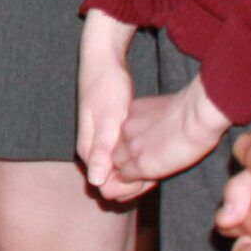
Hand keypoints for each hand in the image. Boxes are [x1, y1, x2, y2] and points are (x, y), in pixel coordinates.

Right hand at [78, 9, 142, 196]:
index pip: (104, 183)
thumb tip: (96, 181)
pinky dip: (138, 157)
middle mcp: (91, 148)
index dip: (127, 190)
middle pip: (112, 177)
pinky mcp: (111, 131)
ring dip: (137, 171)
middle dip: (134, 182)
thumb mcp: (106, 120)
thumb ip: (101, 150)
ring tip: (161, 170)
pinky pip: (124, 153)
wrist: (103, 61)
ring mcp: (101, 139)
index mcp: (88, 149)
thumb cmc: (105, 88)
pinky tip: (154, 155)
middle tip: (160, 179)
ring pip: (119, 165)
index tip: (150, 184)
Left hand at [113, 75, 231, 189]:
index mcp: (133, 111)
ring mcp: (131, 146)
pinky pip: (126, 177)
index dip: (132, 144)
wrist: (197, 116)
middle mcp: (126, 127)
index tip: (146, 149)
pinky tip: (146, 180)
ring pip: (117, 162)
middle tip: (143, 164)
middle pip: (116, 146)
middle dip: (126, 157)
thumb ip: (157, 119)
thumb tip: (165, 129)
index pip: (122, 132)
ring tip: (145, 173)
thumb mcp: (166, 108)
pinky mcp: (140, 164)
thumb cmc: (195, 112)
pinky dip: (133, 181)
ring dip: (128, 169)